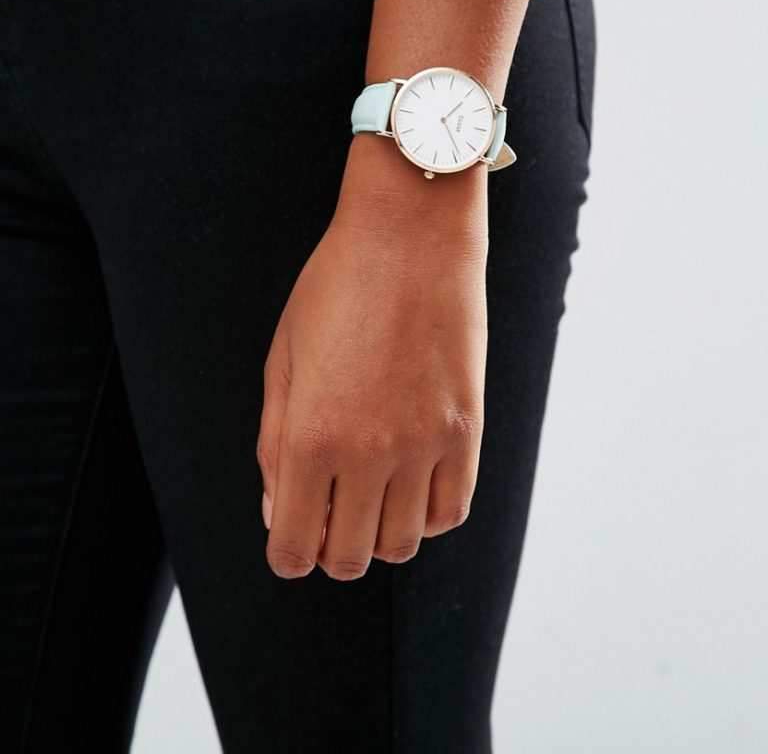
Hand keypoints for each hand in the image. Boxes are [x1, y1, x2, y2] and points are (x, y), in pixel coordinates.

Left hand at [257, 0, 533, 580]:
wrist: (411, 233)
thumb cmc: (335, 287)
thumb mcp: (283, 359)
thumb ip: (275, 445)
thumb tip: (280, 512)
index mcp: (307, 436)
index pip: (294, 550)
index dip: (287, 553)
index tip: (291, 534)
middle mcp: (367, 453)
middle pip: (350, 558)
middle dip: (330, 548)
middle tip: (327, 513)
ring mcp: (423, 443)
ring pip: (403, 545)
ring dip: (379, 533)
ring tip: (370, 494)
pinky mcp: (467, 428)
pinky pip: (452, 511)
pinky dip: (427, 513)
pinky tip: (410, 481)